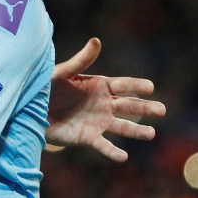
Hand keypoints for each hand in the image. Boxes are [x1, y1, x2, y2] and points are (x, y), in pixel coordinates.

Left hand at [46, 38, 165, 162]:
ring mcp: (98, 122)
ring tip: (151, 133)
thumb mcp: (63, 72)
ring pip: (122, 126)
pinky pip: (103, 145)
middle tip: (162, 110)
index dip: (136, 86)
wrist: (35, 110)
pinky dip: (113, 152)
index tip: (150, 87)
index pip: (123, 85)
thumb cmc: (49, 87)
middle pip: (128, 106)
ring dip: (136, 131)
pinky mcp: (89, 137)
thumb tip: (96, 40)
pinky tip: (123, 156)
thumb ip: (80, 60)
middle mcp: (104, 104)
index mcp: (100, 86)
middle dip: (145, 108)